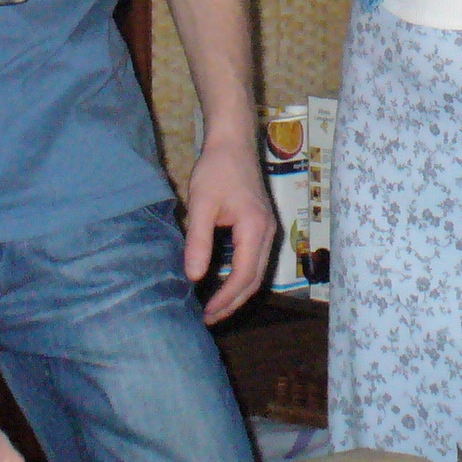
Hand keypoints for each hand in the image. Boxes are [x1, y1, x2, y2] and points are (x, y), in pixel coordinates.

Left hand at [185, 131, 276, 322]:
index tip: (206, 312)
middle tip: (209, 318)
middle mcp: (268, 232)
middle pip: (255, 279)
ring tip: (215, 308)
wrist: (234, 142)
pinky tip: (224, 283)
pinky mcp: (262, 226)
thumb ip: (198, 240)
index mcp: (255, 228)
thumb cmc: (217, 169)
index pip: (243, 275)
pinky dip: (241, 278)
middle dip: (233, 303)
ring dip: (238, 292)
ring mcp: (268, 229)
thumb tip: (193, 277)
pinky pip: (255, 260)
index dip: (226, 298)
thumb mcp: (202, 203)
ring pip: (257, 272)